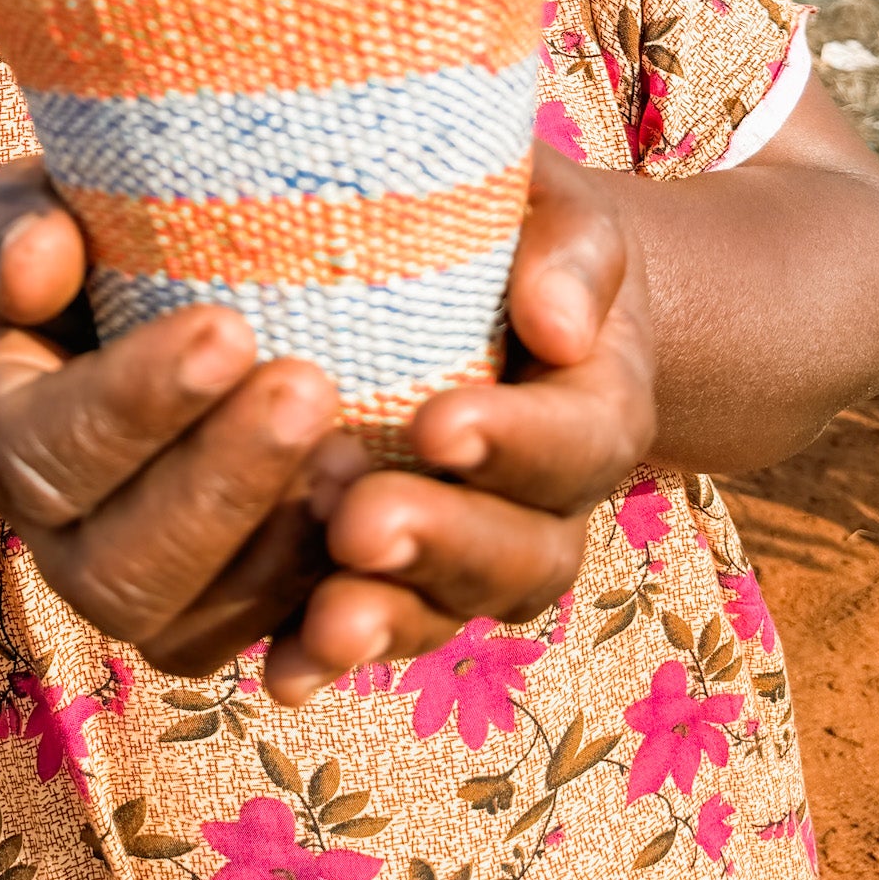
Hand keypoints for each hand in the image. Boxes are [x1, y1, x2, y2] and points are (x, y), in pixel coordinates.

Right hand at [0, 159, 358, 675]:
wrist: (75, 323)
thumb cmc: (56, 246)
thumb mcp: (13, 212)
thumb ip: (11, 229)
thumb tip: (36, 268)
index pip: (43, 448)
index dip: (134, 404)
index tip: (227, 328)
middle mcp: (50, 529)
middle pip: (117, 566)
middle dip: (220, 484)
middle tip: (310, 387)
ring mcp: (125, 582)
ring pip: (184, 624)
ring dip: (276, 548)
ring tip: (359, 454)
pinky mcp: (202, 608)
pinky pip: (249, 637)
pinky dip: (313, 590)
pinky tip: (377, 506)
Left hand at [264, 143, 656, 702]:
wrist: (495, 282)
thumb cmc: (521, 229)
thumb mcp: (559, 208)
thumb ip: (570, 250)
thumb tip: (557, 324)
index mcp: (597, 402)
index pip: (578, 437)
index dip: (516, 442)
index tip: (440, 422)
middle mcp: (545, 497)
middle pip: (521, 554)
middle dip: (442, 543)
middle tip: (364, 524)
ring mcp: (469, 548)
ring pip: (448, 608)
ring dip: (386, 617)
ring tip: (323, 620)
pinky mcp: (394, 572)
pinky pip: (373, 624)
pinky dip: (327, 653)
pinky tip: (281, 671)